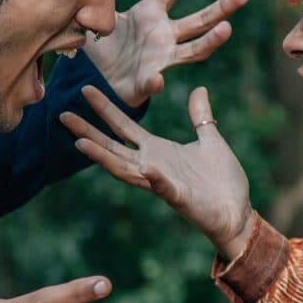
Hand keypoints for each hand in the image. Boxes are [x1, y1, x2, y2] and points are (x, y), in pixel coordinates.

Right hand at [60, 85, 253, 260]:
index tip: (86, 90)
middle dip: (89, 131)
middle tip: (63, 115)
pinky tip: (147, 168)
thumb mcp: (210, 139)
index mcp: (158, 151)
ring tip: (80, 143)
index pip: (124, 127)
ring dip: (103, 156)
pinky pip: (164, 187)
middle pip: (112, 146)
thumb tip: (199, 89)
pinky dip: (155, 178)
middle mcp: (152, 166)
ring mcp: (162, 183)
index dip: (105, 109)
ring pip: (125, 169)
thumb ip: (200, 116)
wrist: (238, 213)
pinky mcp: (178, 198)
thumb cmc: (223, 181)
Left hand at [85, 0, 248, 107]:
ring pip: (194, 49)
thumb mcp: (99, 13)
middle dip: (223, 7)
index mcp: (152, 10)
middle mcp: (165, 33)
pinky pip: (151, 82)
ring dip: (211, 40)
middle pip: (200, 19)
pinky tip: (156, 80)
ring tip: (227, 29)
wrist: (100, 78)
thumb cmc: (106, 42)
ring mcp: (161, 58)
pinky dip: (153, 82)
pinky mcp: (147, 81)